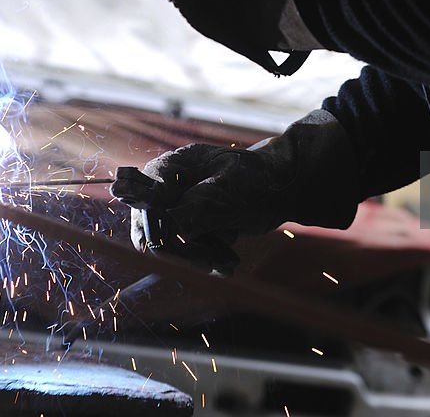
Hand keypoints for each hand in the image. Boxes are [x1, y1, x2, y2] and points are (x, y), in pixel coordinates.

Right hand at [111, 110, 359, 270]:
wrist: (283, 190)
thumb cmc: (259, 178)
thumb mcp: (231, 189)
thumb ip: (200, 206)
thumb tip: (174, 228)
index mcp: (173, 167)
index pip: (146, 198)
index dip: (157, 222)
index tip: (183, 238)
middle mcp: (169, 188)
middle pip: (150, 228)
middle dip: (179, 249)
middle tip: (208, 259)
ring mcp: (178, 209)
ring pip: (168, 246)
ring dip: (197, 258)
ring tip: (226, 261)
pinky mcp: (190, 229)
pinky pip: (186, 254)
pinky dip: (207, 260)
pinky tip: (228, 262)